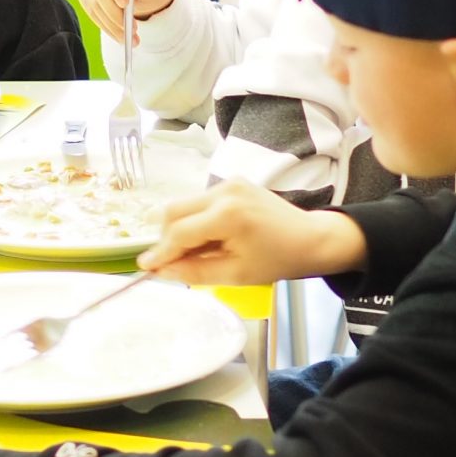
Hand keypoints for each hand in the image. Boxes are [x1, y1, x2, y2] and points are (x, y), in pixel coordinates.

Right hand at [139, 178, 366, 286]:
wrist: (311, 238)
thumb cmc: (277, 260)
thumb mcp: (235, 274)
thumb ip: (194, 272)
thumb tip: (161, 271)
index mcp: (227, 215)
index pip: (179, 233)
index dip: (159, 252)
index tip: (144, 268)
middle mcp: (224, 192)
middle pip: (173, 211)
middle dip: (164, 238)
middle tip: (166, 262)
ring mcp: (228, 183)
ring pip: (184, 204)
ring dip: (178, 228)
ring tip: (191, 253)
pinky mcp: (232, 182)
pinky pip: (200, 201)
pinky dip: (194, 220)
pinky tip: (206, 239)